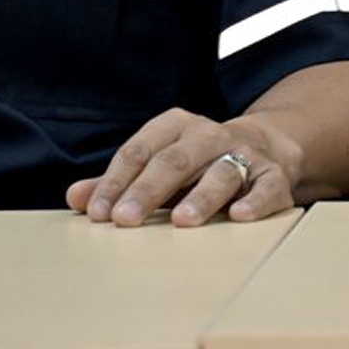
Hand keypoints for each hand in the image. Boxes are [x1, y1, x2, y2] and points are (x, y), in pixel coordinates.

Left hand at [65, 108, 300, 228]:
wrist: (267, 146)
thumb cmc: (200, 162)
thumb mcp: (160, 164)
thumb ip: (120, 181)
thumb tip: (75, 197)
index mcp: (176, 127)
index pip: (140, 151)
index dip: (116, 181)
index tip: (97, 213)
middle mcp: (210, 136)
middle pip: (175, 161)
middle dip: (148, 191)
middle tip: (125, 219)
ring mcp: (244, 154)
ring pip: (221, 173)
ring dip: (201, 196)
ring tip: (182, 220)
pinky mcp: (274, 176)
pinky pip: (266, 187)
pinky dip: (254, 201)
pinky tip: (240, 216)